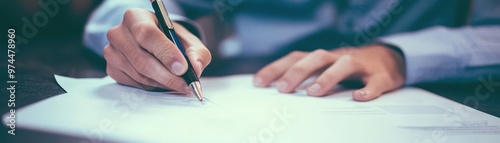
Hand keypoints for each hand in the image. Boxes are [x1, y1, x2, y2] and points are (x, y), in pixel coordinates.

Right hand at [104, 8, 210, 91]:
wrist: (155, 45)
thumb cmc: (171, 40)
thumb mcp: (188, 41)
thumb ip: (197, 53)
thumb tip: (195, 69)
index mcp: (136, 17)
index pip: (147, 34)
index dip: (166, 53)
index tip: (182, 68)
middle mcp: (118, 32)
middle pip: (142, 59)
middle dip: (167, 76)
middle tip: (186, 85)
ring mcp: (112, 52)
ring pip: (139, 74)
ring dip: (162, 83)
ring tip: (178, 84)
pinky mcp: (111, 69)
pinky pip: (133, 83)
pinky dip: (152, 86)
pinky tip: (162, 82)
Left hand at [254, 45, 405, 100]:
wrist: (388, 58)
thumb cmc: (349, 67)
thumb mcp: (324, 68)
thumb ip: (304, 77)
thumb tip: (276, 90)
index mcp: (322, 57)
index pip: (295, 58)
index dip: (276, 68)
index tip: (259, 83)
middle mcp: (338, 57)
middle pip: (316, 58)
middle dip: (297, 72)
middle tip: (282, 89)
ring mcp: (361, 65)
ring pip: (344, 64)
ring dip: (328, 77)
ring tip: (313, 92)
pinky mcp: (381, 76)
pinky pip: (375, 81)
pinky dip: (368, 89)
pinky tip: (359, 97)